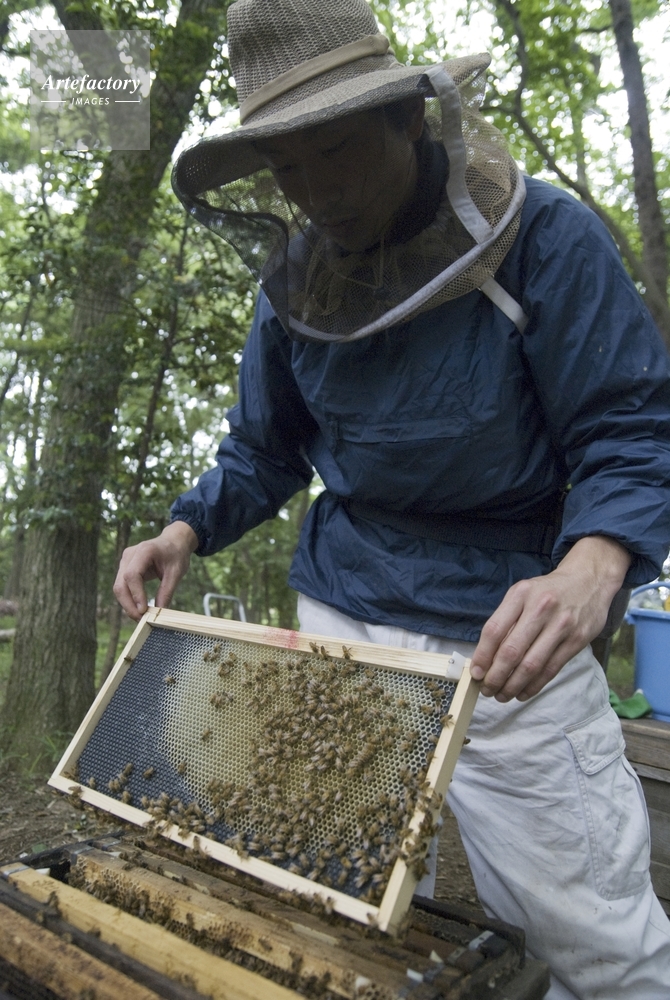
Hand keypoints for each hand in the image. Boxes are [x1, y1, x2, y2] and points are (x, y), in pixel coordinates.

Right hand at [113, 521, 198, 620]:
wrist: (173, 541)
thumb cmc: (176, 555)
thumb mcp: (176, 573)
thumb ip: (167, 592)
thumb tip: (159, 613)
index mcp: (144, 551)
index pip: (132, 575)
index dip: (136, 594)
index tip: (144, 610)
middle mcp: (130, 554)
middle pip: (121, 583)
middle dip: (128, 604)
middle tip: (140, 620)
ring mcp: (125, 561)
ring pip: (119, 587)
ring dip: (127, 604)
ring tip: (140, 617)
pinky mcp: (125, 567)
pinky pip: (123, 586)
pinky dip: (129, 599)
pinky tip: (138, 609)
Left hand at [470, 535, 630, 701]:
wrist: (589, 580)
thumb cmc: (548, 591)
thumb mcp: (523, 594)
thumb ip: (505, 620)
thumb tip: (485, 657)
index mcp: (521, 595)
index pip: (494, 630)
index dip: (482, 656)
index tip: (476, 673)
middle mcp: (540, 608)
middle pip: (511, 651)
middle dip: (495, 677)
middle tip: (487, 690)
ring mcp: (561, 625)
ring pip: (531, 665)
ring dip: (513, 686)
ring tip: (502, 695)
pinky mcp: (577, 640)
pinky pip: (551, 669)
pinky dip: (534, 685)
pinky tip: (523, 693)